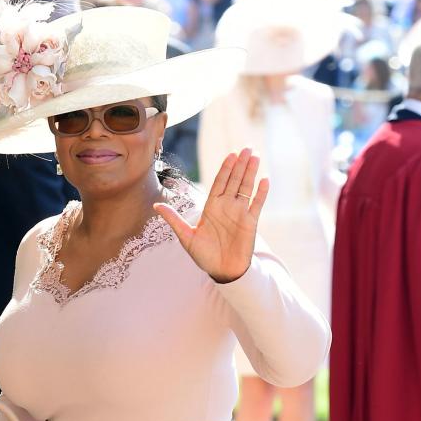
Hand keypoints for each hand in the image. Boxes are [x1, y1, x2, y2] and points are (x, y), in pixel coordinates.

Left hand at [154, 148, 268, 282]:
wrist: (221, 271)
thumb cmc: (204, 256)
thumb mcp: (186, 236)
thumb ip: (174, 219)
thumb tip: (156, 205)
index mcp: (212, 207)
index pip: (220, 183)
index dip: (225, 169)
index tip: (231, 155)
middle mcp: (227, 207)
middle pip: (234, 181)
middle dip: (240, 165)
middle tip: (247, 149)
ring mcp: (240, 213)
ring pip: (246, 188)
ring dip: (251, 173)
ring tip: (256, 157)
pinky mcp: (250, 222)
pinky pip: (257, 204)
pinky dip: (261, 193)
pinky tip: (265, 180)